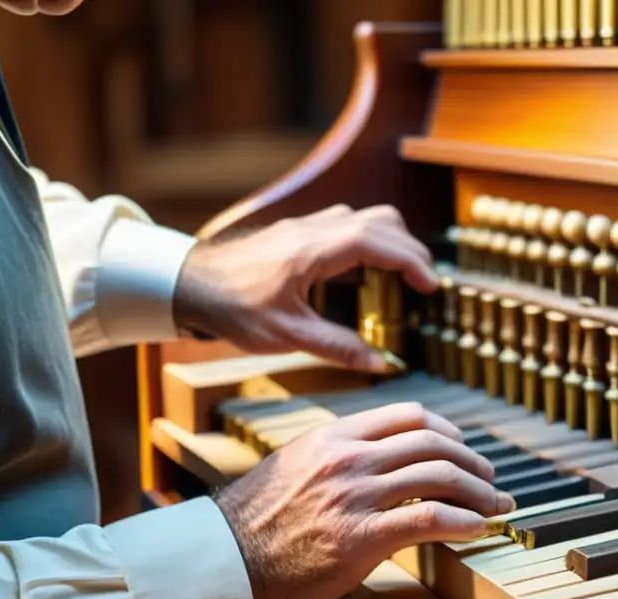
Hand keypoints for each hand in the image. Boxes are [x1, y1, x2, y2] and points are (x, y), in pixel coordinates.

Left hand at [173, 204, 438, 373]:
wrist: (186, 284)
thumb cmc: (232, 309)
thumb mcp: (286, 336)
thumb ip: (337, 347)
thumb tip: (381, 364)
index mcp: (314, 250)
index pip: (380, 242)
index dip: (412, 262)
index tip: (431, 286)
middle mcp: (314, 228)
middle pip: (381, 220)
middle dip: (410, 249)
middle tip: (422, 284)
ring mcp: (305, 225)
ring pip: (365, 216)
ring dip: (391, 240)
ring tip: (400, 277)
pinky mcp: (297, 231)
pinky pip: (346, 223)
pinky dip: (369, 240)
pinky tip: (364, 271)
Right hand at [215, 402, 515, 598]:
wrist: (222, 566)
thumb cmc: (254, 526)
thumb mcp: (293, 469)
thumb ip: (334, 460)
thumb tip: (375, 465)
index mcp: (332, 437)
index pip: (408, 415)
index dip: (447, 430)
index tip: (462, 446)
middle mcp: (348, 457)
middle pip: (433, 442)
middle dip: (472, 460)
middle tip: (490, 478)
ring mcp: (355, 495)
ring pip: (439, 476)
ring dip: (479, 491)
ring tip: (496, 505)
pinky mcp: (361, 538)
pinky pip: (430, 520)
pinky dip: (464, 522)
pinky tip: (479, 529)